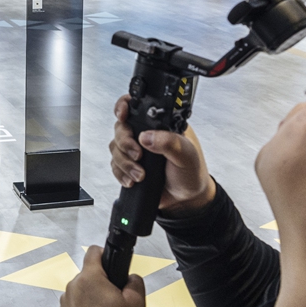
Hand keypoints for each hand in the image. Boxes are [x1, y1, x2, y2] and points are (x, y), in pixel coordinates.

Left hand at [58, 246, 146, 306]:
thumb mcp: (137, 304)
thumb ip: (135, 282)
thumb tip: (131, 278)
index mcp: (90, 279)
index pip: (95, 251)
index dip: (106, 253)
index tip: (112, 260)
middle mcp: (74, 287)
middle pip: (90, 274)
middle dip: (104, 282)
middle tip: (117, 299)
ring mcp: (66, 301)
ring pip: (83, 290)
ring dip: (95, 297)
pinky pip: (77, 305)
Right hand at [109, 96, 215, 213]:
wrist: (186, 199)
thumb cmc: (191, 173)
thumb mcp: (187, 155)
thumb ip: (169, 142)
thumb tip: (147, 137)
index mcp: (161, 125)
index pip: (137, 107)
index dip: (124, 107)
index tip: (122, 115)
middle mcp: (146, 134)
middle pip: (120, 128)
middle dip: (125, 143)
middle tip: (138, 155)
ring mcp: (137, 149)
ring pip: (115, 148)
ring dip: (125, 163)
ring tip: (140, 174)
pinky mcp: (130, 165)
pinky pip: (114, 165)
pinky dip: (121, 173)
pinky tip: (133, 180)